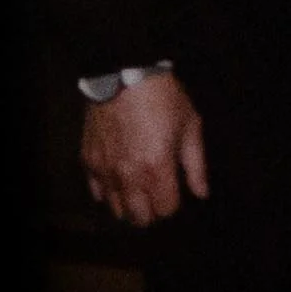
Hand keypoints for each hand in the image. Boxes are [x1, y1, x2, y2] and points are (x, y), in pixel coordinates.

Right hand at [81, 72, 209, 226]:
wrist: (125, 73)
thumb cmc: (163, 97)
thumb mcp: (190, 125)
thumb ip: (196, 165)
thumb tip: (202, 193)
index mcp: (157, 169)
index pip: (165, 210)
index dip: (173, 205)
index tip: (174, 192)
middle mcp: (129, 176)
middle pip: (140, 218)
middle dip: (152, 211)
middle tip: (157, 195)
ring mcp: (106, 170)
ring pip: (116, 209)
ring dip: (130, 205)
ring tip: (138, 189)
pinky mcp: (89, 161)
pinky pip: (96, 193)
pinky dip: (108, 192)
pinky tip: (118, 179)